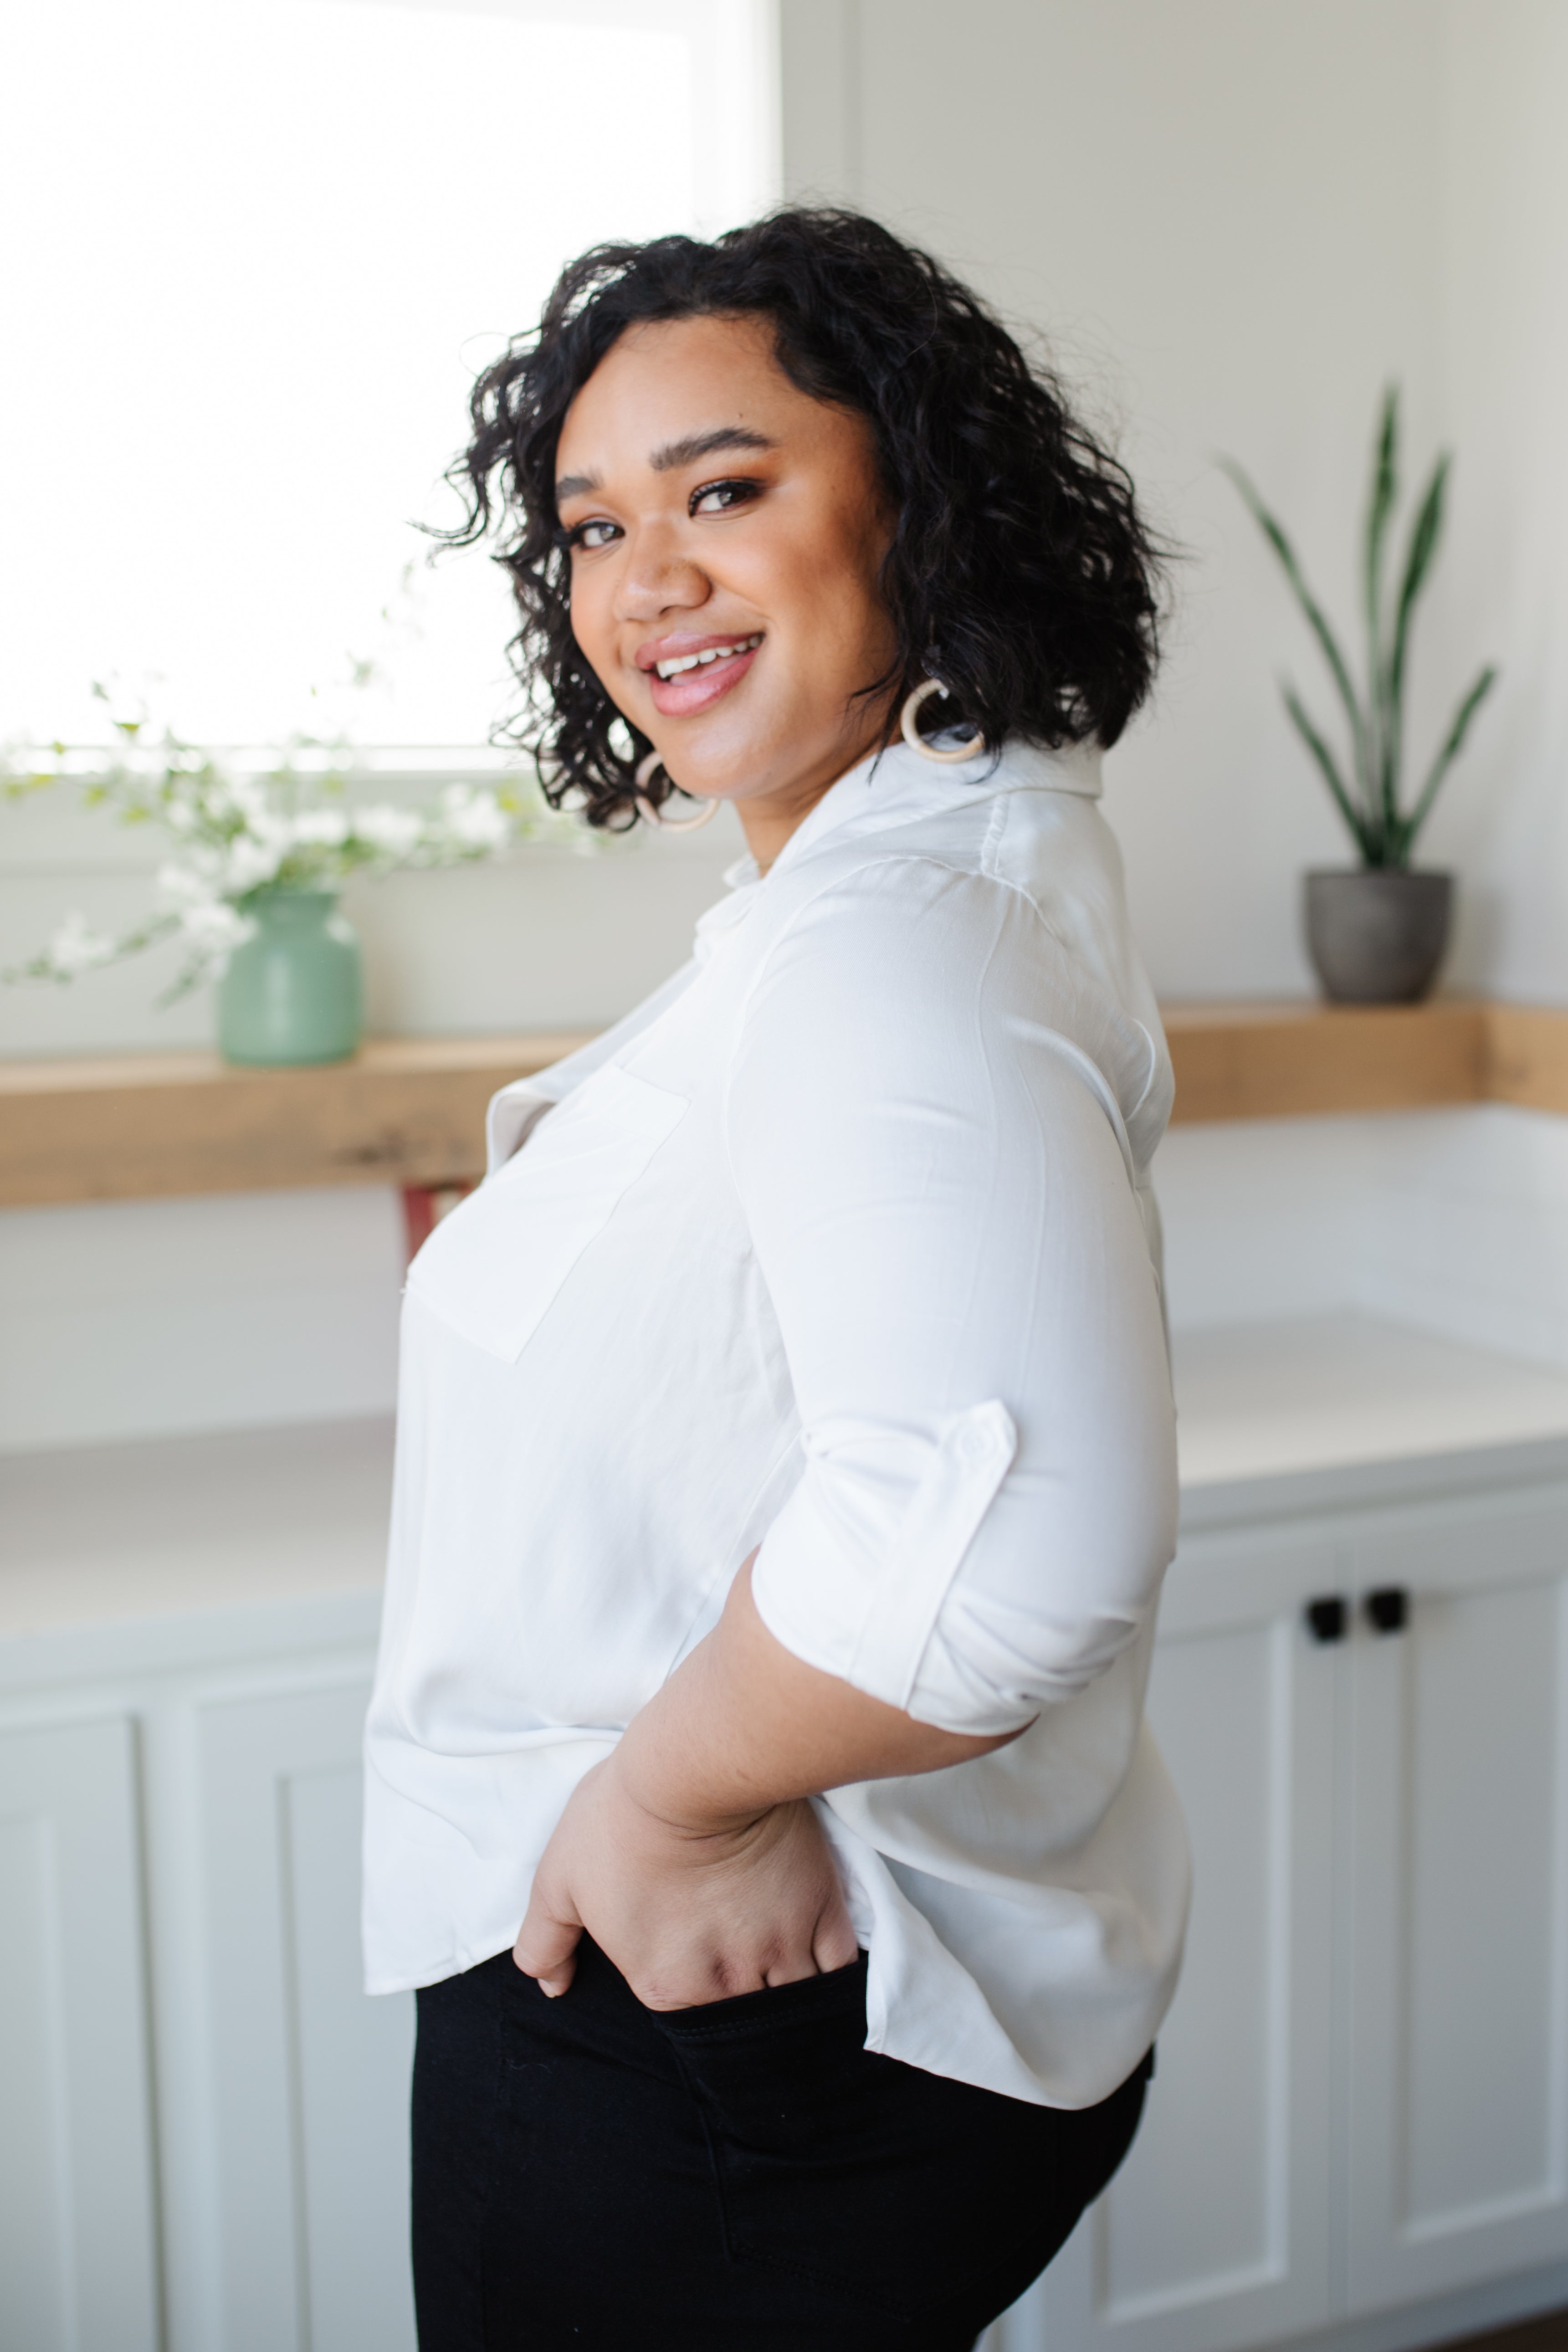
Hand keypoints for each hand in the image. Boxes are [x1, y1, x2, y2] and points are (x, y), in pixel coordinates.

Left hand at [513, 1749, 856, 2008]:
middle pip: (740, 2013)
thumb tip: (550, 1986)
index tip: (688, 1948)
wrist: (694, 1765)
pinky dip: (828, 1965)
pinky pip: (838, 1967)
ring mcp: (781, 1950)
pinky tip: (817, 1945)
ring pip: (792, 1997)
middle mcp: (727, 1983)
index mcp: (666, 1985)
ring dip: (784, 1984)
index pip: (682, 2009)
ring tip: (774, 1949)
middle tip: (733, 1947)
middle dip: (737, 1990)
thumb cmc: (623, 1817)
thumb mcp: (559, 1879)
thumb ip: (546, 1944)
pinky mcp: (823, 1912)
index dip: (685, 1981)